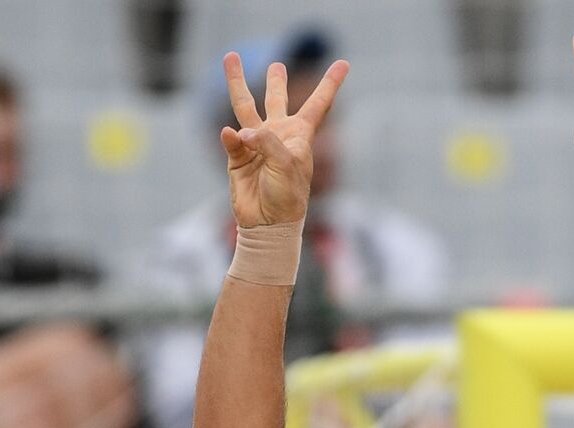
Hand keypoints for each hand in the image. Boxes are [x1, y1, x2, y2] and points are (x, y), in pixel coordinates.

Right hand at [219, 52, 348, 226]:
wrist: (268, 223)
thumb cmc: (288, 196)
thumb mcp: (287, 165)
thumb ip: (266, 141)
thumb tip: (239, 132)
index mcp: (300, 135)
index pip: (318, 103)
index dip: (330, 83)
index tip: (344, 63)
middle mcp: (278, 135)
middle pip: (276, 100)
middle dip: (275, 82)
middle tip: (277, 65)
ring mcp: (255, 144)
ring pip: (245, 107)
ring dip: (237, 84)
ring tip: (229, 57)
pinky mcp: (237, 156)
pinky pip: (232, 140)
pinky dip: (231, 138)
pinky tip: (231, 136)